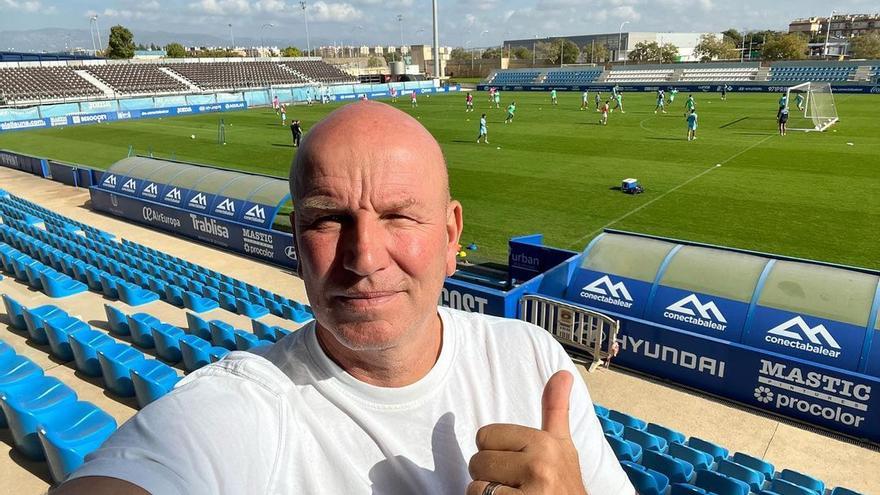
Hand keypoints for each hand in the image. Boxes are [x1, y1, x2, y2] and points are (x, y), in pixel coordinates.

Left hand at [467, 370, 585, 494]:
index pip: (485, 435)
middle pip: (477, 461)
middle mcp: (541, 465)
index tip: (521, 469)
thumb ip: (556, 410)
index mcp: (546, 442)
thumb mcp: (563, 448)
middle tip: (518, 490)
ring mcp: (533, 492)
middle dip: (491, 479)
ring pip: (475, 488)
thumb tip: (562, 373)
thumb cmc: (564, 487)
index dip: (497, 455)